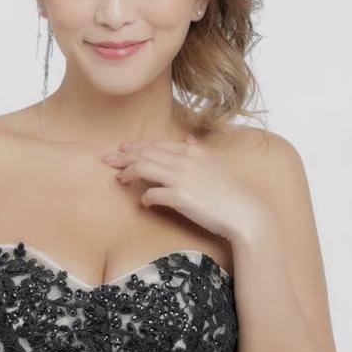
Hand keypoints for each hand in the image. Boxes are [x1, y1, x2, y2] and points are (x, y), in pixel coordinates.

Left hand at [101, 134, 267, 244]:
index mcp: (192, 151)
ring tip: (120, 180)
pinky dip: (145, 198)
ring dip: (128, 173)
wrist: (243, 212)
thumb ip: (198, 151)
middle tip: (107, 161)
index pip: (156, 144)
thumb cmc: (230, 192)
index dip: (136, 146)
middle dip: (123, 156)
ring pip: (143, 167)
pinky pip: (152, 194)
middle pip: (145, 153)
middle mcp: (185, 160)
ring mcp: (181, 177)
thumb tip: (188, 139)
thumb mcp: (214, 164)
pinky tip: (144, 203)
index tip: (122, 149)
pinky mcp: (180, 197)